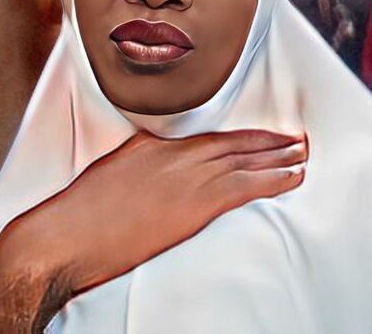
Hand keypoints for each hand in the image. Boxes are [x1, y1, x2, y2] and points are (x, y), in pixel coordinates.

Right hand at [0, 129, 306, 331]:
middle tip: (300, 139)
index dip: (246, 137)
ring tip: (303, 155)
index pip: (215, 137)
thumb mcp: (116, 168)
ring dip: (278, 159)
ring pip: (244, 162)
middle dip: (271, 143)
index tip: (270, 135)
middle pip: (235, 145)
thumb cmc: (84, 207)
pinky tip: (289, 179)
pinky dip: (271, 180)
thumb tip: (163, 155)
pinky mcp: (192, 207)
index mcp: (158, 144)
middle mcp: (178, 156)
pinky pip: (242, 187)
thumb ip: (146, 157)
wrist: (68, 237)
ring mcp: (187, 179)